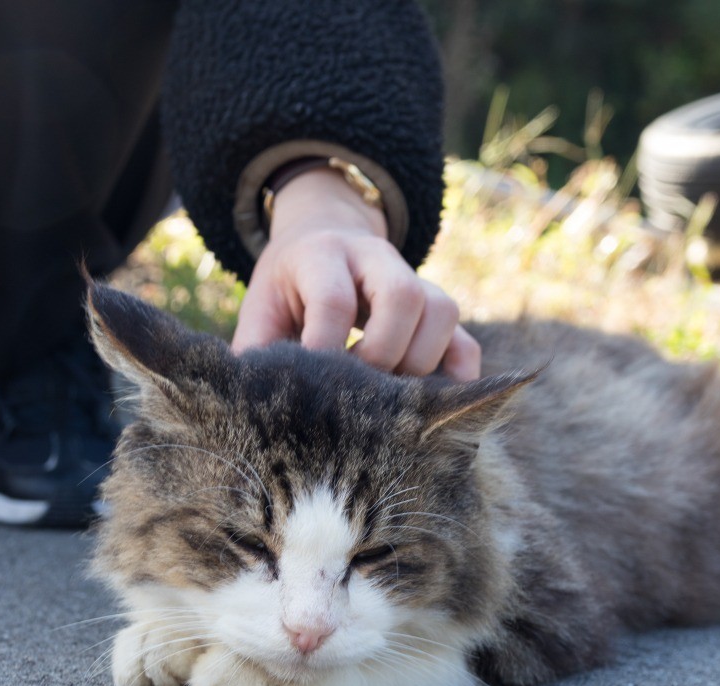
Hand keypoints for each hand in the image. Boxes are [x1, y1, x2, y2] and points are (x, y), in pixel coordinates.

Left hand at [231, 166, 480, 380]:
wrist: (324, 242)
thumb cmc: (287, 291)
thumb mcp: (261, 310)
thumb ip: (257, 351)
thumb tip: (253, 408)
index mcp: (322, 255)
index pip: (336, 300)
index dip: (326, 348)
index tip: (314, 388)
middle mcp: (377, 258)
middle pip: (402, 297)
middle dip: (382, 355)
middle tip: (357, 391)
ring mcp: (417, 280)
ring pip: (442, 313)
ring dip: (419, 363)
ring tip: (386, 396)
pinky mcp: (439, 311)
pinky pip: (466, 343)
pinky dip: (457, 377)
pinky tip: (430, 405)